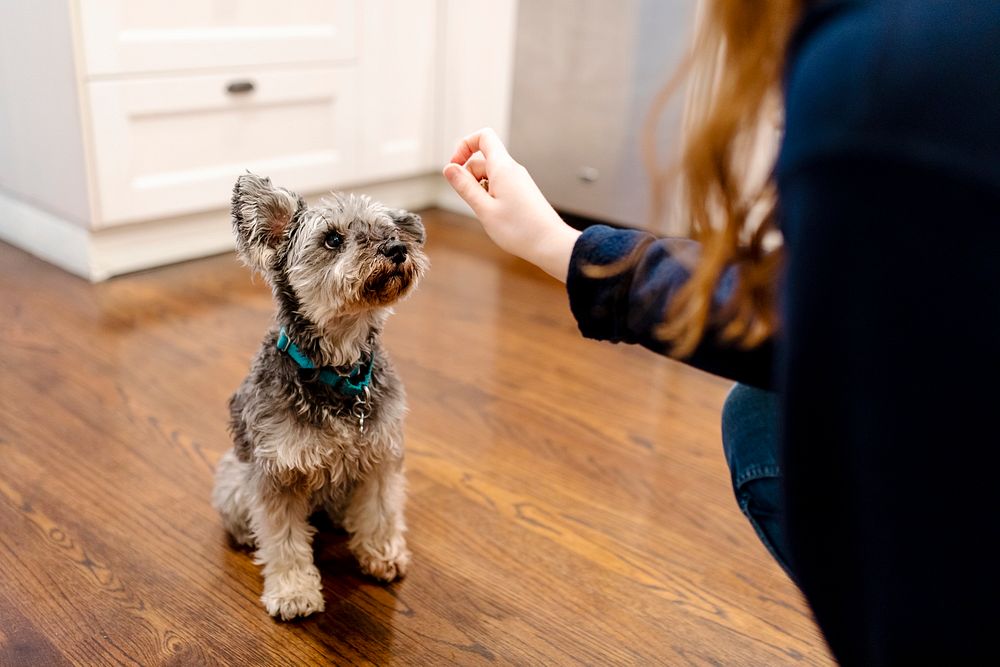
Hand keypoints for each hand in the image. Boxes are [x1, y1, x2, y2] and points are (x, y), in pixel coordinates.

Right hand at [442, 128, 580, 281]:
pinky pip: (499, 187)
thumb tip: (449, 168)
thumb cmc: (520, 229)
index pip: (483, 137)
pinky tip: (497, 217)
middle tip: (474, 204)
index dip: (465, 146)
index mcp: (503, 167)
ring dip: (480, 191)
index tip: (455, 167)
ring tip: (488, 214)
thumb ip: (465, 187)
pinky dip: (491, 198)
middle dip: (469, 178)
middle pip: (482, 161)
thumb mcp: (484, 209)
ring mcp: (518, 181)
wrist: (550, 244)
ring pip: (490, 176)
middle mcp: (512, 170)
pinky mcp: (522, 193)